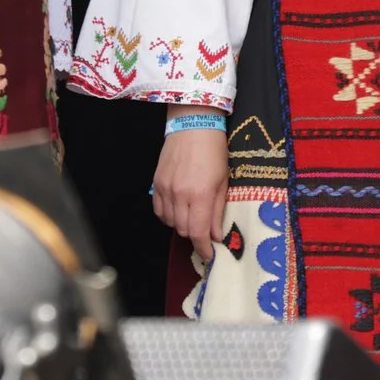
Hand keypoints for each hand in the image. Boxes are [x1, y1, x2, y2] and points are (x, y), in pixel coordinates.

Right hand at [152, 114, 228, 260]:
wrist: (193, 125)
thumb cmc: (214, 151)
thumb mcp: (223, 181)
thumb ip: (218, 210)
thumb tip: (216, 236)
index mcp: (201, 194)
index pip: (198, 233)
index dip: (203, 248)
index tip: (209, 255)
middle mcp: (180, 195)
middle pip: (183, 230)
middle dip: (195, 236)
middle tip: (204, 232)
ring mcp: (165, 189)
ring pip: (170, 222)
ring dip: (182, 226)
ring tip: (192, 217)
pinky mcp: (156, 183)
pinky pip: (159, 210)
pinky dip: (169, 216)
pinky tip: (178, 211)